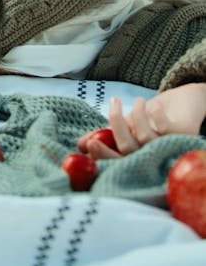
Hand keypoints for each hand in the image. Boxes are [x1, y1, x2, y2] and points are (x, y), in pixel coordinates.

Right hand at [77, 84, 205, 158]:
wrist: (184, 103)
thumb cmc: (152, 118)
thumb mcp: (127, 125)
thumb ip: (106, 135)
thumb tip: (80, 144)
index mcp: (140, 160)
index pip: (118, 165)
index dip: (103, 157)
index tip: (89, 143)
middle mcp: (154, 160)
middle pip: (130, 153)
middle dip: (116, 130)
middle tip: (111, 107)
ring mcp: (169, 149)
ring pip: (145, 138)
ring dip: (137, 116)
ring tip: (137, 100)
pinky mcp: (183, 136)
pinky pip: (164, 127)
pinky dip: (155, 114)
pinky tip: (154, 105)